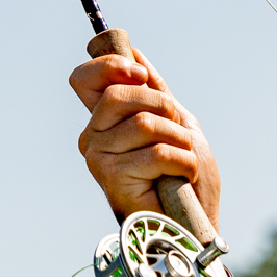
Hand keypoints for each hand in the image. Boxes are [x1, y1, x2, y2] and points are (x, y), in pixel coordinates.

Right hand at [70, 46, 220, 227]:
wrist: (192, 223)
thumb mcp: (175, 123)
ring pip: (144, 124)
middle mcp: (93, 137)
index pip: (84, 80)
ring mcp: (98, 158)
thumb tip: (134, 52)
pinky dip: (183, 162)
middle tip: (180, 131)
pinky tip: (183, 177)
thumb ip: (153, 91)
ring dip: (179, 139)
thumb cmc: (185, 178)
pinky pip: (156, 153)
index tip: (143, 73)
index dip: (109, 66)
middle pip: (118, 95)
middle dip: (163, 106)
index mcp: (103, 121)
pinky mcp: (112, 178)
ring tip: (186, 158)